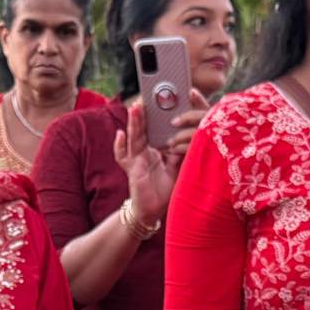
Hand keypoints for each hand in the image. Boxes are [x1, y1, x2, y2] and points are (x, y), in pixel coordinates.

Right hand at [115, 92, 204, 226]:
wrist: (153, 210)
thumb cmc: (165, 189)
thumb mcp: (177, 168)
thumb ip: (180, 154)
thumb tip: (190, 139)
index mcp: (156, 149)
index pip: (155, 129)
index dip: (156, 117)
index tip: (160, 101)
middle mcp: (145, 151)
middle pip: (143, 130)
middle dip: (143, 115)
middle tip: (145, 98)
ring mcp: (136, 159)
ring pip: (134, 137)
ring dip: (133, 123)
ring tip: (135, 108)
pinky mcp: (131, 169)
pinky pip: (122, 156)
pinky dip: (119, 146)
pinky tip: (119, 135)